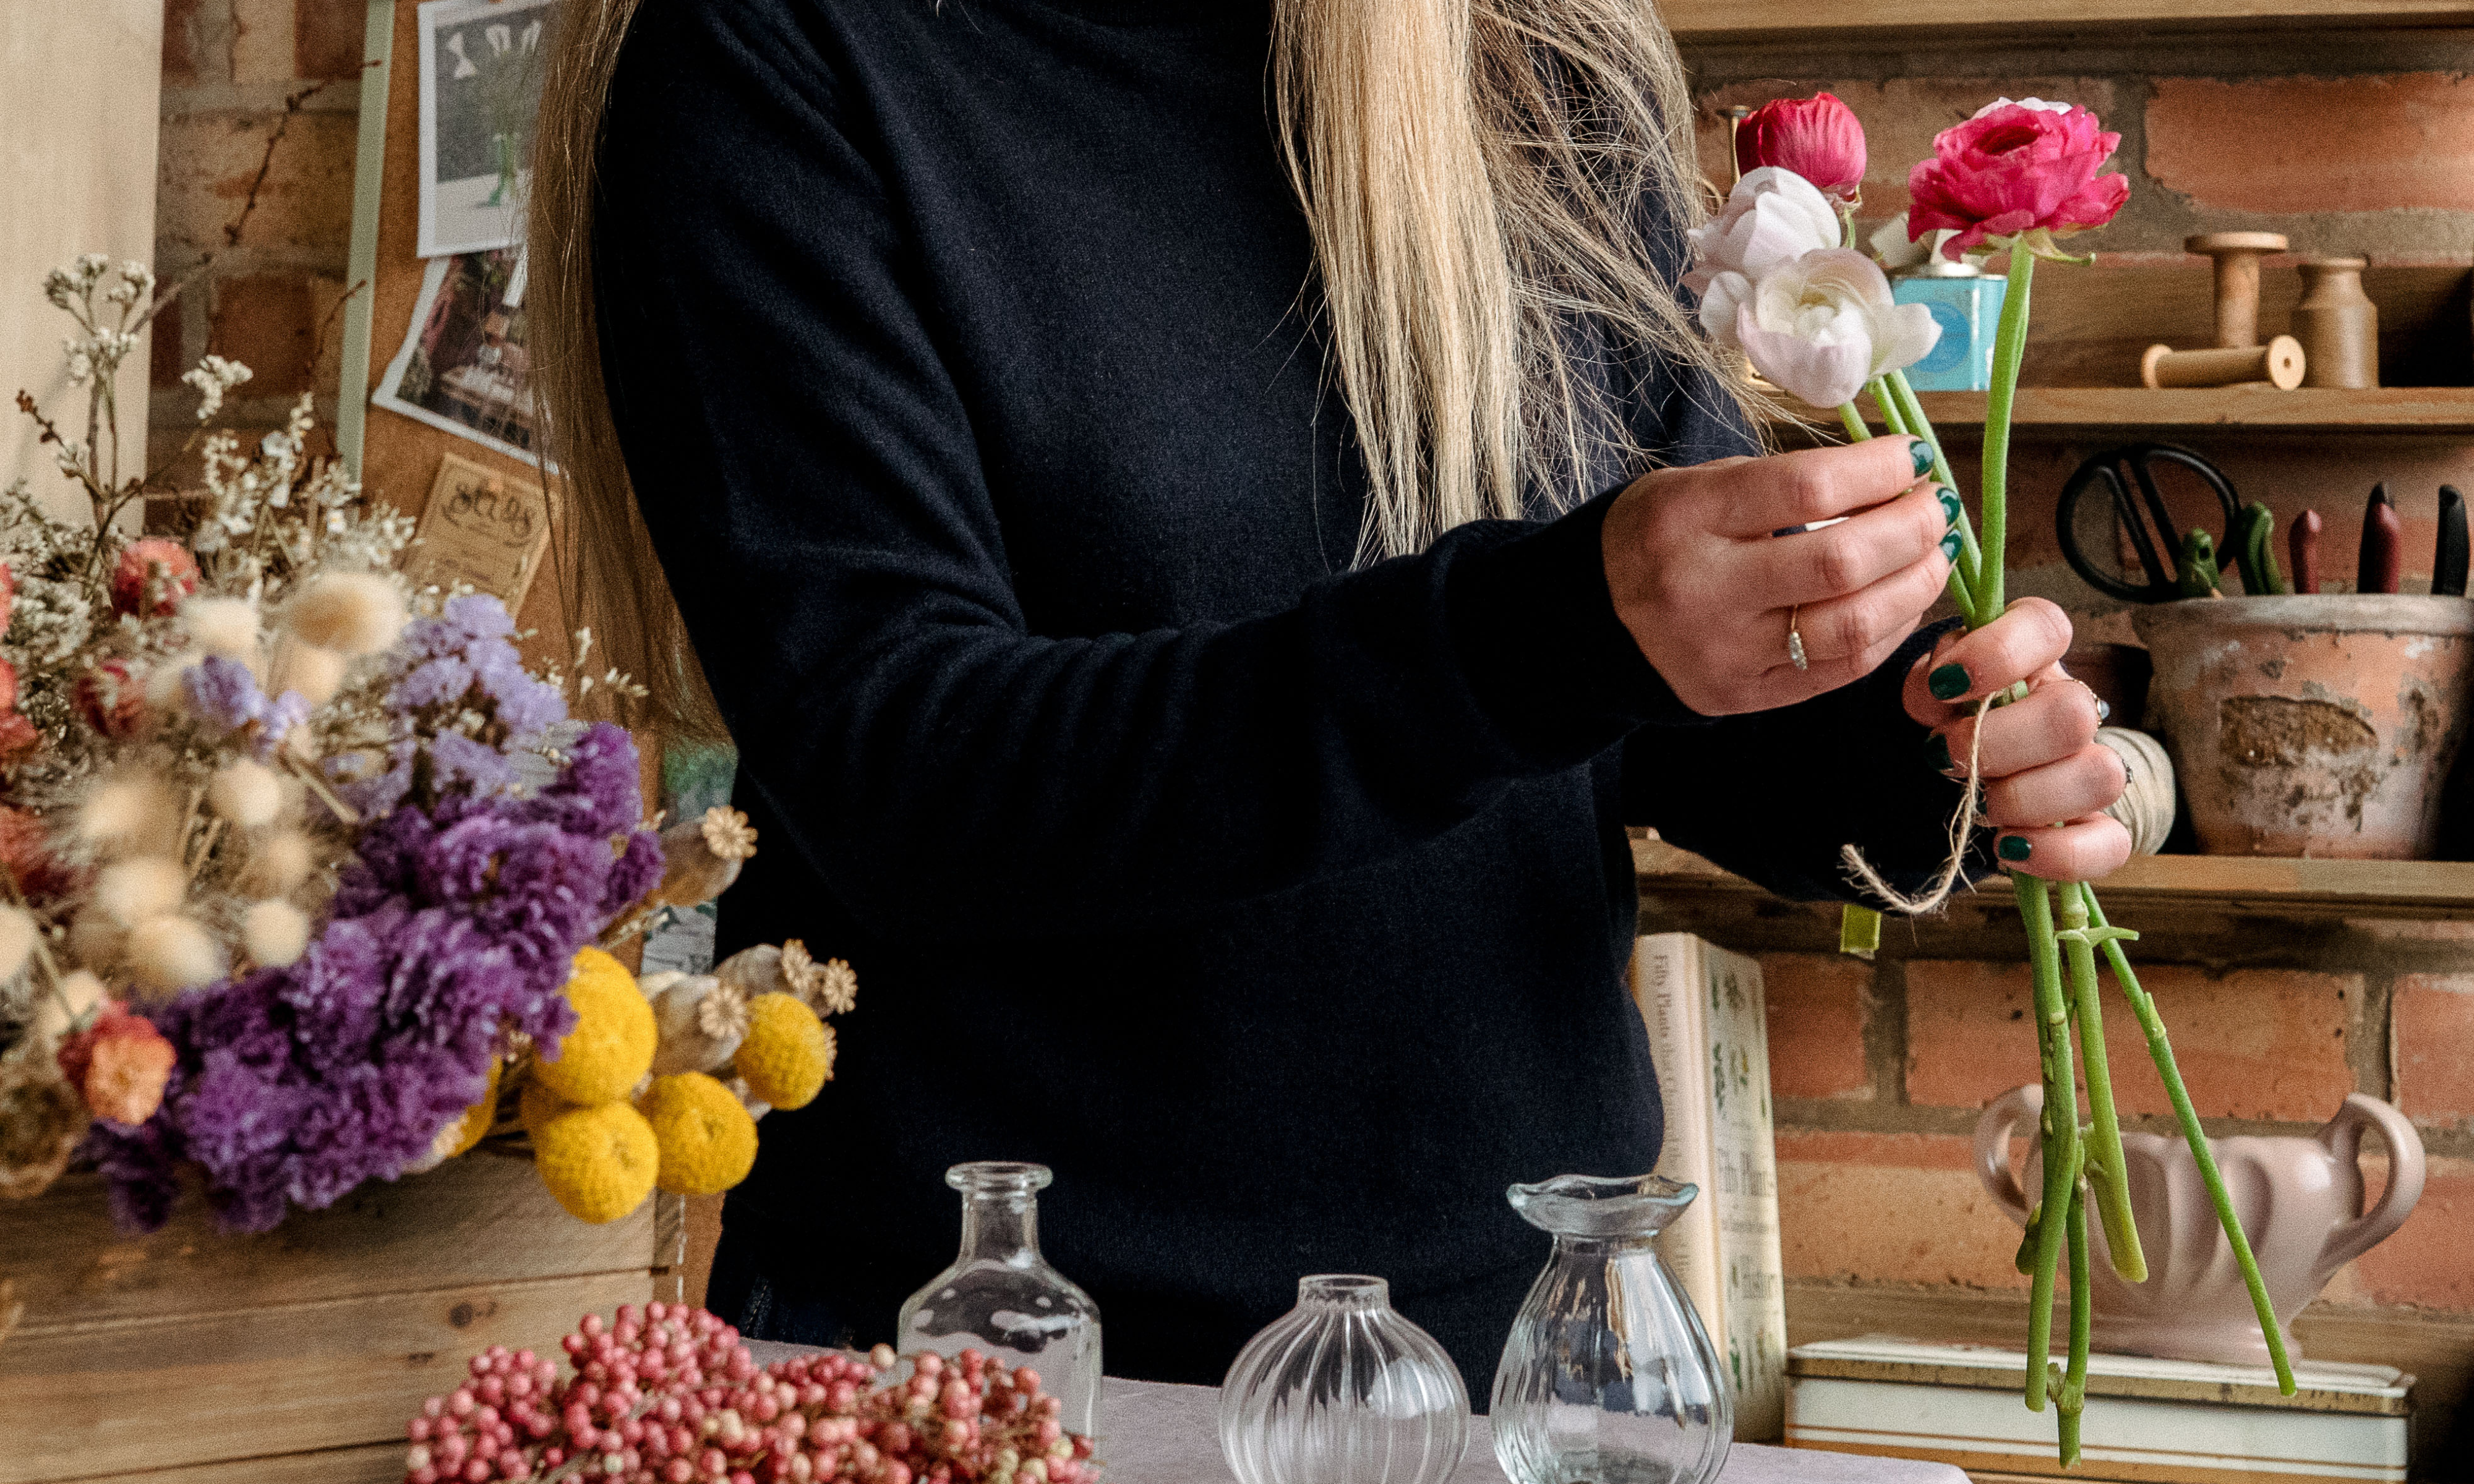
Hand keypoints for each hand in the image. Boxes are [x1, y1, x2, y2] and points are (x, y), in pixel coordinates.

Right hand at [1601, 436, 1955, 715]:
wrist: (1587, 623)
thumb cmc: (1656, 538)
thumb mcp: (1695, 486)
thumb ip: (1782, 483)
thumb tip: (1889, 478)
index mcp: (1688, 517)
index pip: (1807, 487)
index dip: (1878, 469)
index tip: (1912, 457)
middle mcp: (1705, 589)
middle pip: (1840, 560)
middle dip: (1911, 528)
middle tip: (1937, 508)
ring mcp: (1727, 652)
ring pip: (1853, 624)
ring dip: (1915, 584)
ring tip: (1936, 554)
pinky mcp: (1745, 696)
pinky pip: (1841, 669)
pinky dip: (1890, 632)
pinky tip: (1905, 601)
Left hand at [1906, 598, 2131, 881]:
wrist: (1942, 769)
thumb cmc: (1942, 718)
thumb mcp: (1925, 691)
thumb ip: (1930, 681)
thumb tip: (1940, 690)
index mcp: (2033, 657)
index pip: (2047, 627)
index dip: (1999, 653)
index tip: (1944, 685)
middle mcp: (2071, 705)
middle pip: (2074, 714)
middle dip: (1999, 743)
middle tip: (1947, 756)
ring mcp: (2087, 766)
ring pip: (2101, 776)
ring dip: (2026, 797)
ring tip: (1979, 803)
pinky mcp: (2091, 824)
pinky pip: (2111, 842)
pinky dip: (2057, 853)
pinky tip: (2009, 847)